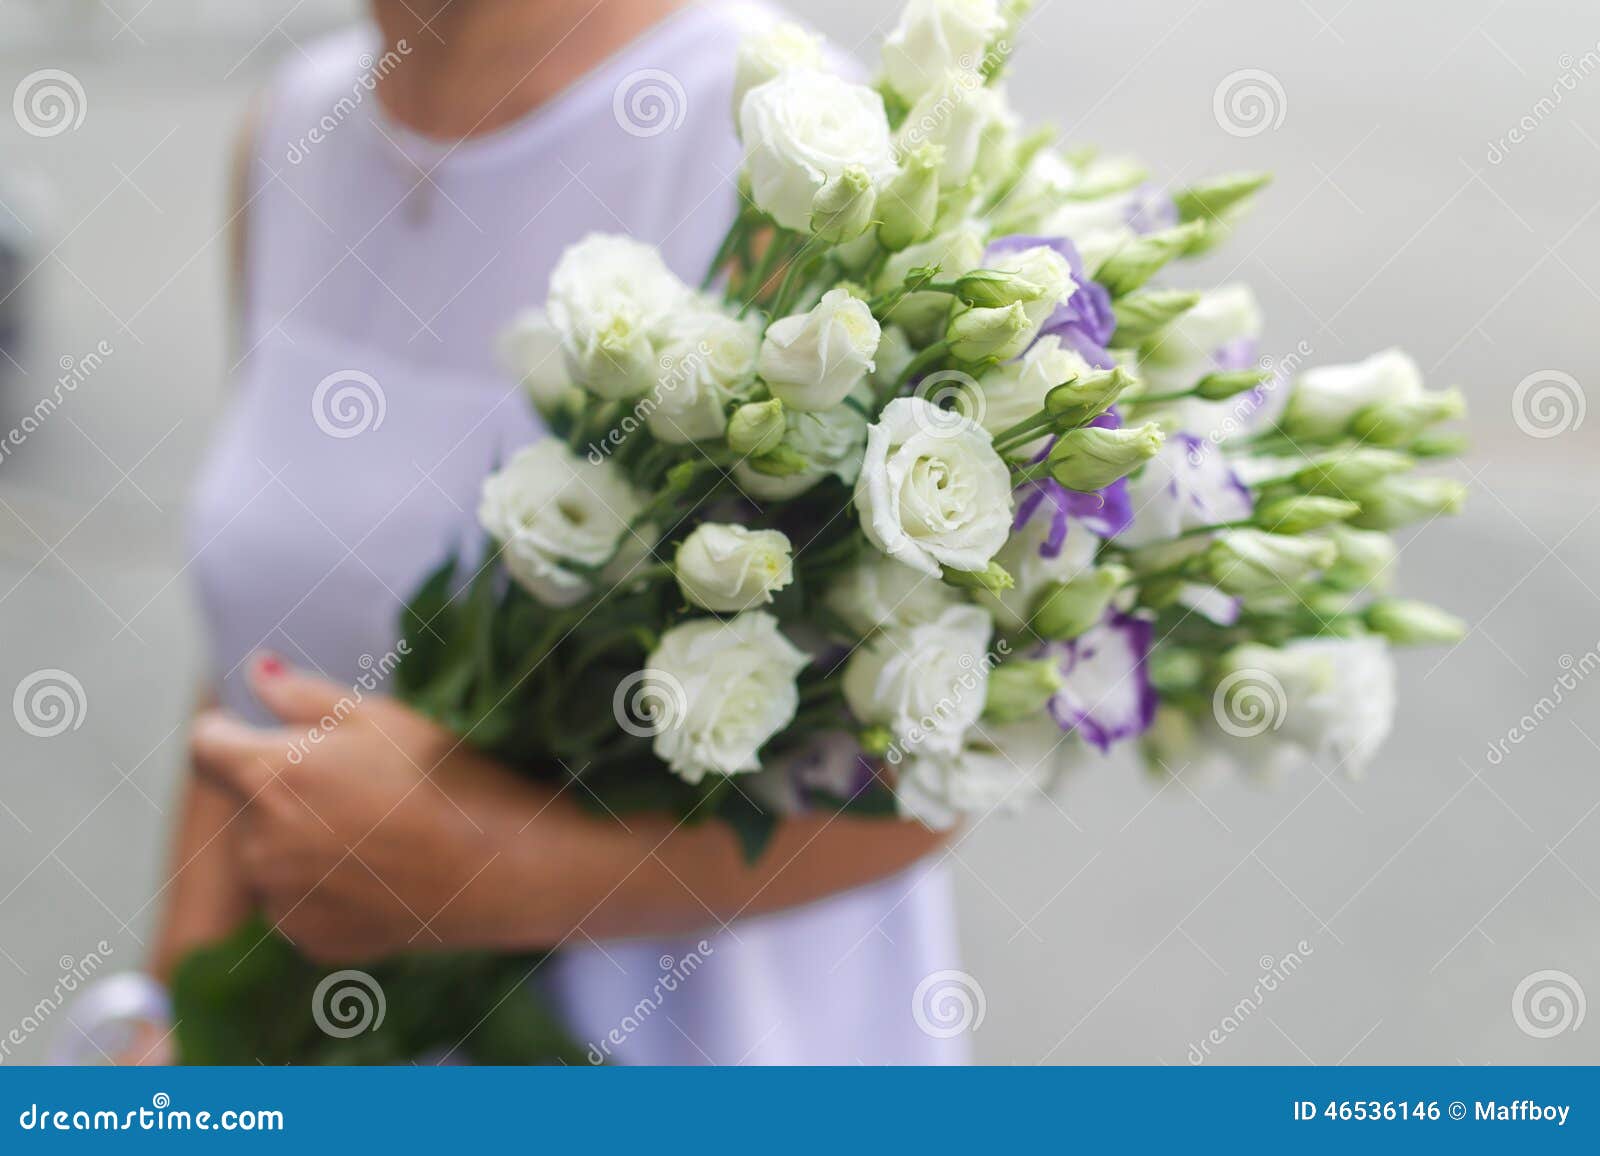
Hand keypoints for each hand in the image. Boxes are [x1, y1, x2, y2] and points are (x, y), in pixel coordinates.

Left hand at [189, 655, 553, 962]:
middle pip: (243, 803)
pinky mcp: (308, 940)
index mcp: (266, 775)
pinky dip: (324, 888)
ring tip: (373, 833)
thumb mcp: (378, 717)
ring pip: (268, 856)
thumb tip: (254, 672)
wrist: (498, 870)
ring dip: (297, 842)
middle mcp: (256, 842)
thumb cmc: (443, 778)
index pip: (205, 744)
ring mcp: (280, 900)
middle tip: (354, 785)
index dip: (230, 731)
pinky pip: (298, 904)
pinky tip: (379, 874)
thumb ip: (301, 696)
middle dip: (278, 790)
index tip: (262, 732)